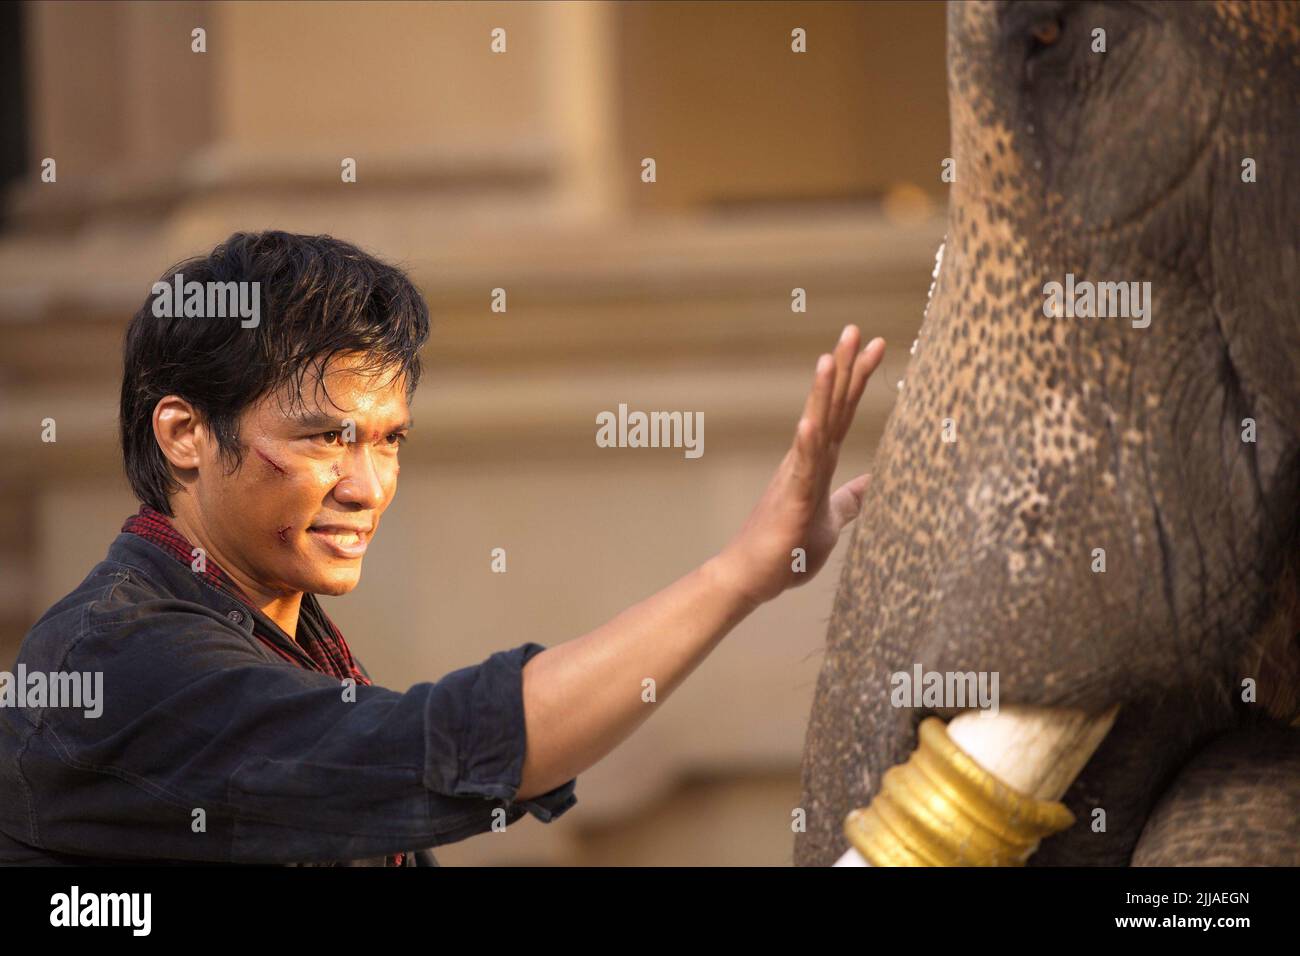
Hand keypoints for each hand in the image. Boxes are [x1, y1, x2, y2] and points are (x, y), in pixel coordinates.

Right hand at [711, 325, 884, 606]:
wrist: (751, 576)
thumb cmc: (786, 549)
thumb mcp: (830, 519)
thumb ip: (849, 499)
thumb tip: (873, 484)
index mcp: (817, 462)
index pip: (842, 412)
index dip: (857, 378)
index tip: (874, 345)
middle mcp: (805, 461)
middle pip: (830, 407)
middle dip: (844, 369)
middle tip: (854, 329)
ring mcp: (797, 478)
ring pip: (813, 428)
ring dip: (821, 395)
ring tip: (828, 359)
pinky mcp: (791, 502)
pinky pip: (800, 470)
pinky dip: (805, 445)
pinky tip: (809, 422)